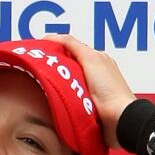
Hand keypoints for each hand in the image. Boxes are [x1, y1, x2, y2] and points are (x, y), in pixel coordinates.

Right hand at [43, 33, 137, 148]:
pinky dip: (60, 96)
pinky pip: (68, 98)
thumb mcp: (90, 58)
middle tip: (36, 68)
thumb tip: (53, 36)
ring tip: (40, 83)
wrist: (118, 119)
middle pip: (67, 65)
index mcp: (97, 59)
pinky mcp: (85, 106)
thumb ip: (72, 45)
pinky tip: (52, 98)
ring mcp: (89, 91)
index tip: (38, 50)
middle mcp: (94, 73)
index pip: (71, 48)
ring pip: (66, 82)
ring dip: (55, 82)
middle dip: (53, 65)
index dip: (54, 47)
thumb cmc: (110, 89)